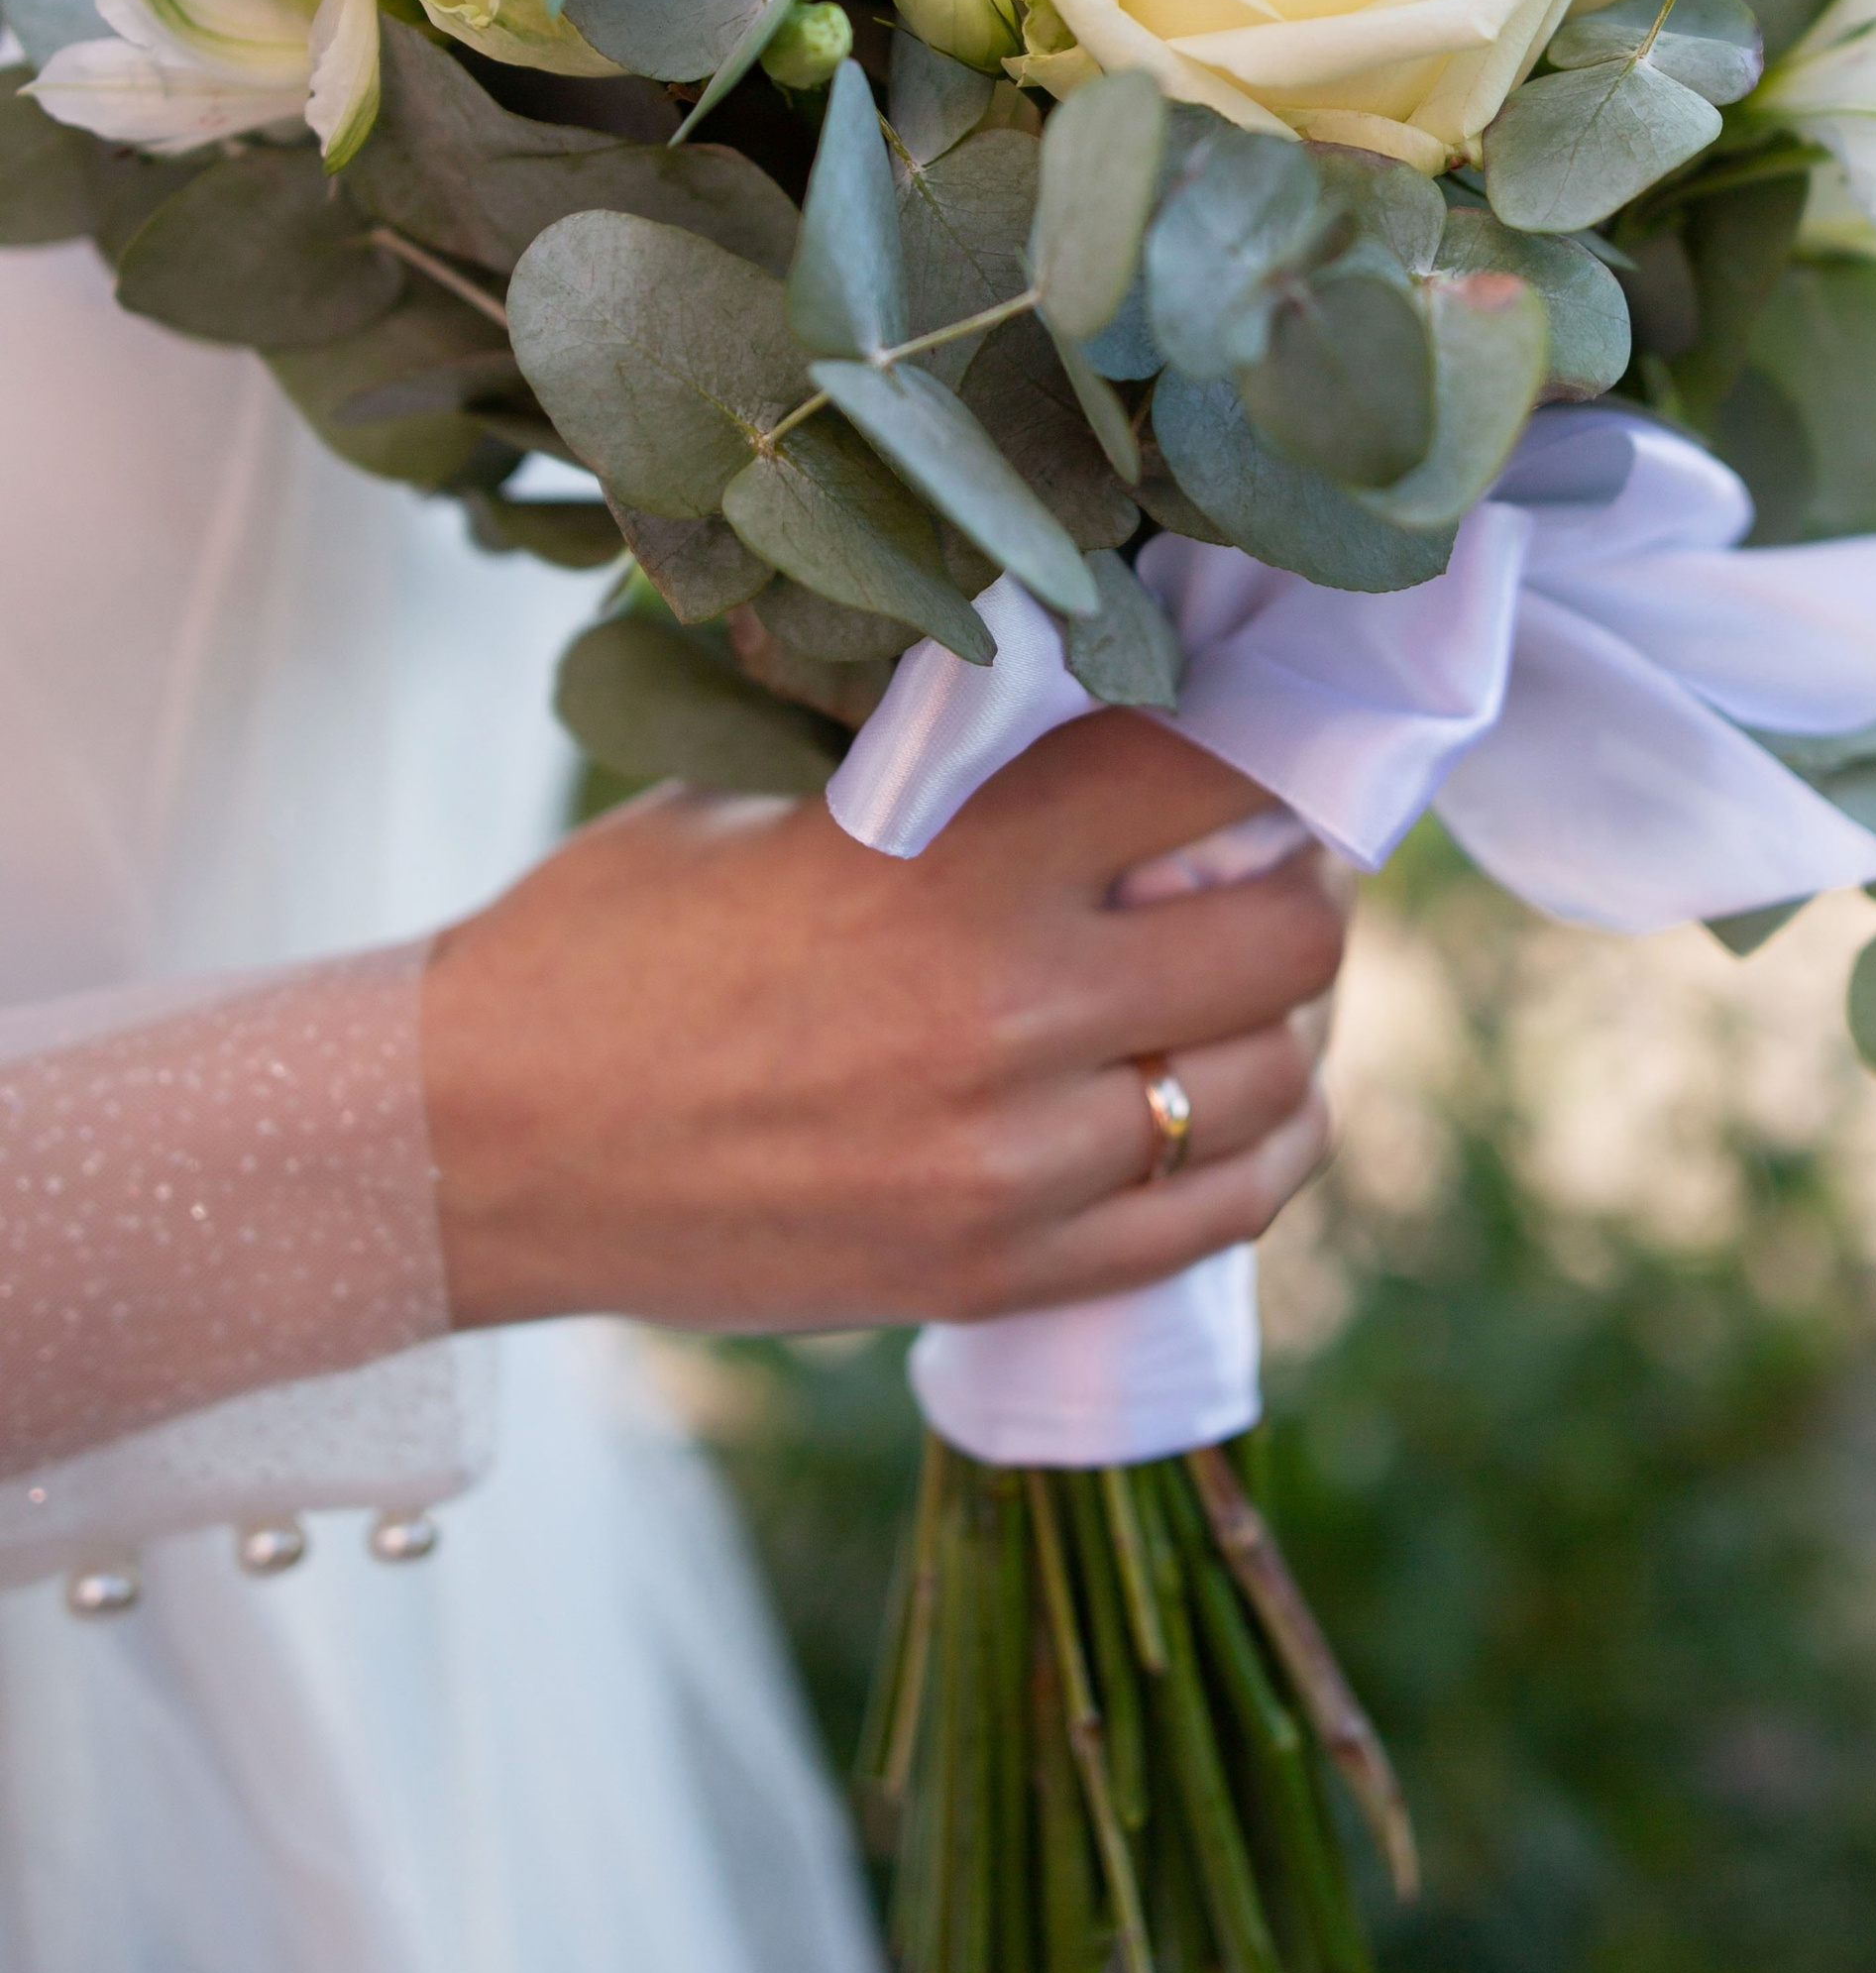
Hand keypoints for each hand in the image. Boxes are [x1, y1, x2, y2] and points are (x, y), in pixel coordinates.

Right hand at [420, 714, 1345, 1335]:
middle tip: (1266, 863)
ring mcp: (1011, 1167)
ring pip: (1270, 1081)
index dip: (1267, 747)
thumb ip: (946, 763)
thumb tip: (1107, 695)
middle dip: (1299, 885)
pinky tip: (1239, 1101)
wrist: (480, 1143)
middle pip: (1288, 935)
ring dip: (1283, 1022)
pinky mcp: (995, 1278)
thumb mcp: (773, 798)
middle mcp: (1005, 1014)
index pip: (1211, 773)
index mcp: (947, 860)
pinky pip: (1219, 1215)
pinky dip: (1260, 1147)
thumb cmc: (611, 939)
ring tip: (1244, 983)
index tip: (1261, 739)